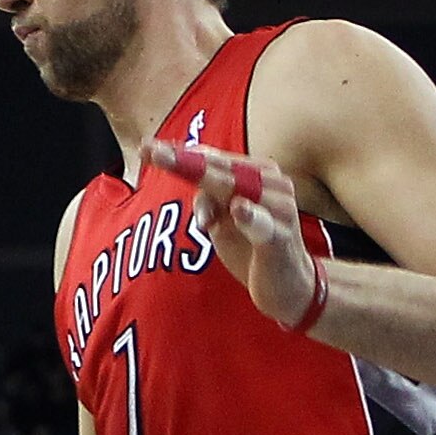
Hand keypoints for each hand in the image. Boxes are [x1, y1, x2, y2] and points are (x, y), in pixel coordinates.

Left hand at [150, 137, 318, 327]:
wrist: (289, 287)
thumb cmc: (253, 248)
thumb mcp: (222, 222)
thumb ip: (207, 201)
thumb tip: (191, 188)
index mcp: (256, 173)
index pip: (213, 158)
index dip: (180, 152)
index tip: (146, 147)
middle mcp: (271, 183)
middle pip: (222, 168)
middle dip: (185, 159)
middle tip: (154, 152)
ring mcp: (279, 209)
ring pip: (239, 188)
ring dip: (209, 179)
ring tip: (176, 165)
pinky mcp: (282, 238)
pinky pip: (264, 224)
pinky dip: (251, 216)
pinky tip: (237, 208)